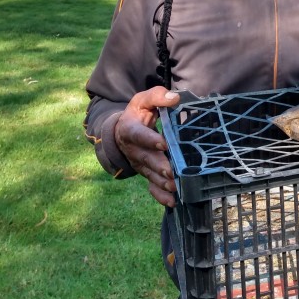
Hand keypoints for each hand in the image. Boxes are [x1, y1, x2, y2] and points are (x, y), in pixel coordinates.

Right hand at [115, 87, 181, 206]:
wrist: (124, 130)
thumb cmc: (138, 113)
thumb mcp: (143, 100)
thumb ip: (157, 96)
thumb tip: (174, 98)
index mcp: (130, 129)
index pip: (138, 135)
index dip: (149, 140)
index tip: (163, 143)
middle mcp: (133, 149)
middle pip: (145, 159)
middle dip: (159, 166)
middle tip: (171, 171)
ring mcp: (139, 164)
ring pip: (149, 174)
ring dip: (161, 182)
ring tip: (174, 186)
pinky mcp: (146, 173)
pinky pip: (151, 186)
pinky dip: (160, 196)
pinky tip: (172, 201)